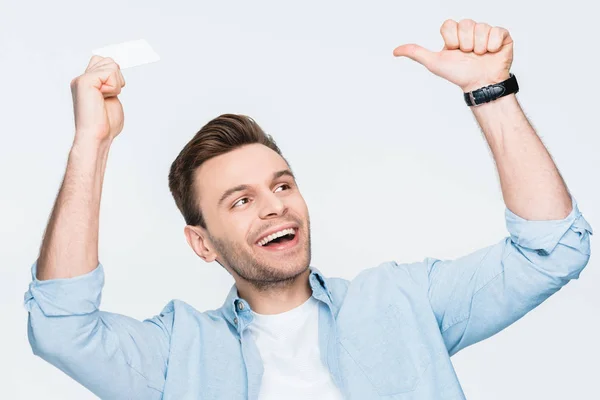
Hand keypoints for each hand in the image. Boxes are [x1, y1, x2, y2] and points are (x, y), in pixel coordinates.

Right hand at [70, 56, 125, 143]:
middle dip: (117, 79)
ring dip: (116, 84)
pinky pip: (110, 73)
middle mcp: (82, 79)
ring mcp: (82, 79)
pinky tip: (104, 98)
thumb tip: (116, 70)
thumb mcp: (111, 99)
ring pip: (111, 65)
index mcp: (87, 83)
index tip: (111, 93)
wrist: (97, 136)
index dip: (114, 75)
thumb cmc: (105, 124)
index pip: (103, 62)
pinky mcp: (85, 82)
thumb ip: (111, 84)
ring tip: (105, 99)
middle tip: (108, 97)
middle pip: (108, 61)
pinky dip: (114, 87)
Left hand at [393, 19, 512, 91]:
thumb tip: (395, 51)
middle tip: (467, 55)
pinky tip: (491, 53)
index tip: (453, 51)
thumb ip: (416, 53)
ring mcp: (486, 32)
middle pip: (465, 23)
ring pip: (481, 27)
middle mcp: (470, 30)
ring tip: (479, 56)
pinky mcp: (502, 35)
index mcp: (455, 34)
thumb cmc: (459, 74)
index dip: (450, 39)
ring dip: (478, 46)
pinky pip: (497, 30)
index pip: (449, 24)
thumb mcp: (434, 62)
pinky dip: (492, 45)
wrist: (480, 84)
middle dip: (464, 43)